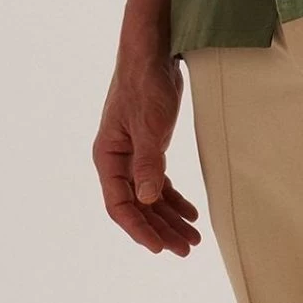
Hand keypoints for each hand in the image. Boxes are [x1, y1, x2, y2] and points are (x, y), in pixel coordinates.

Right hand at [95, 41, 201, 255]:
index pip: (119, 205)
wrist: (152, 53)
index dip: (139, 229)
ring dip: (170, 218)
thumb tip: (145, 200)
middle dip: (161, 229)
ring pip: (150, 197)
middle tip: (186, 249)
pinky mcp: (149, 147)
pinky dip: (174, 198)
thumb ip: (148, 164)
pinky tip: (191, 212)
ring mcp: (133, 155)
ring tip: (193, 238)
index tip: (160, 247)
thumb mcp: (149, 125)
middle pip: (137, 207)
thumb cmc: (145, 85)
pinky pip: (159, 182)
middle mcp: (117, 161)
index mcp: (108, 158)